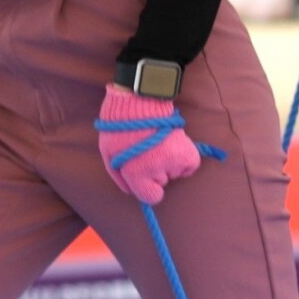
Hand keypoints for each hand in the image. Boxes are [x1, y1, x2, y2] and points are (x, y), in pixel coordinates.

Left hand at [96, 87, 205, 205]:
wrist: (137, 101)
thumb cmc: (118, 128)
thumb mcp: (108, 154)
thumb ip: (118, 176)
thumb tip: (129, 191)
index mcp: (135, 173)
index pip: (151, 197)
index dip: (146, 187)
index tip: (143, 176)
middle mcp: (156, 171)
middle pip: (162, 183)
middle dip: (155, 171)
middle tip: (147, 151)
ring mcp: (174, 161)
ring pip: (174, 172)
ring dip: (168, 162)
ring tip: (158, 143)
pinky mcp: (187, 151)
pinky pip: (190, 166)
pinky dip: (184, 161)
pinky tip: (174, 148)